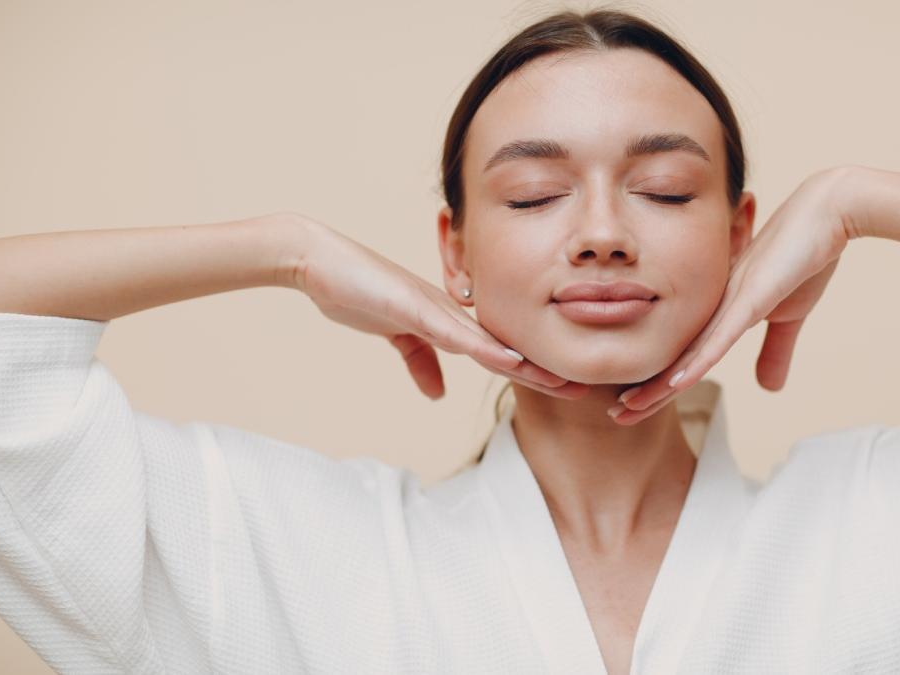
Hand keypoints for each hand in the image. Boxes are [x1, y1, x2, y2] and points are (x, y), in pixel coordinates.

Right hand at [287, 215, 588, 400]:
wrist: (317, 261)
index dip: (531, 368)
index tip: (563, 386)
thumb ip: (420, 362)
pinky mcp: (414, 308)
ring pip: (491, 342)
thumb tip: (438, 394)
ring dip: (527, 364)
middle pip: (506, 346)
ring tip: (562, 381)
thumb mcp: (395, 336)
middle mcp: (452, 311)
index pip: (498, 349)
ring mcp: (436, 308)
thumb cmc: (357, 290)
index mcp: (449, 319)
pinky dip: (485, 349)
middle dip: (543, 369)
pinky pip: (455, 333)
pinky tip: (512, 362)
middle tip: (583, 388)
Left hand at [609, 170, 852, 424]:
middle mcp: (714, 307)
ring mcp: (729, 302)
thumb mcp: (789, 316)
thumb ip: (774, 351)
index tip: (634, 407)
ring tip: (629, 407)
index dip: (660, 383)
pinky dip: (697, 363)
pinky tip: (674, 384)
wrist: (826, 214)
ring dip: (659, 384)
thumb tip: (768, 388)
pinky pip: (719, 337)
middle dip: (646, 389)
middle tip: (616, 414)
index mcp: (720, 312)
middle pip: (675, 357)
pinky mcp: (750, 298)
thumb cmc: (804, 258)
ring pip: (688, 352)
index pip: (685, 356)